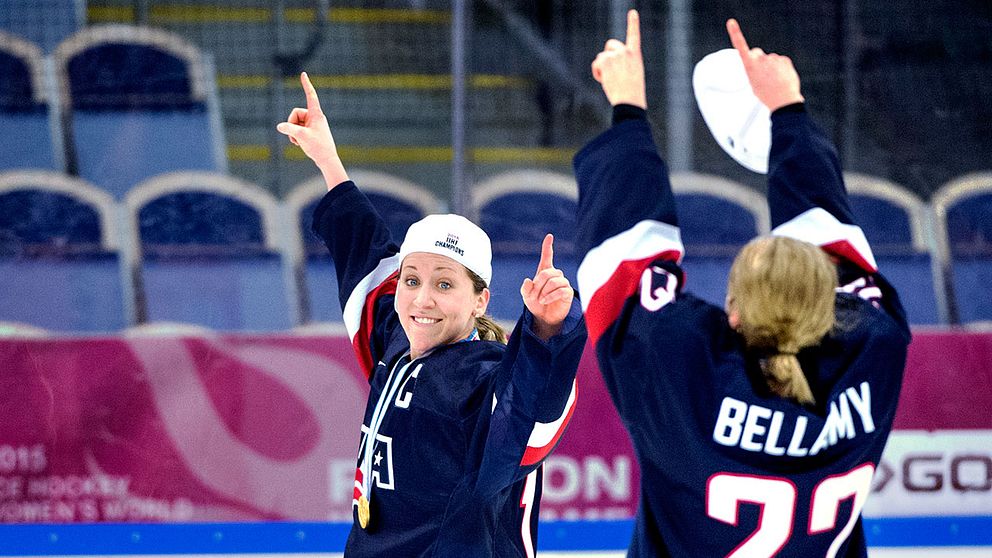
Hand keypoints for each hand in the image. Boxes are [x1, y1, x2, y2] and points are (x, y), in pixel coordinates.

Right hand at [276, 72, 348, 187]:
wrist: (327, 160)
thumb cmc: (318, 147)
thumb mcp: (301, 137)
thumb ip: (289, 129)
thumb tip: (279, 126)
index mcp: (316, 114)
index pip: (311, 95)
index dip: (306, 85)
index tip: (303, 74)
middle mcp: (315, 117)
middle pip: (295, 114)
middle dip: (292, 125)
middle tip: (296, 137)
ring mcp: (312, 124)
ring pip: (295, 123)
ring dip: (293, 133)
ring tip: (299, 142)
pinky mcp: (311, 132)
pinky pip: (298, 130)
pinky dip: (296, 137)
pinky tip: (300, 144)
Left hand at [521, 234, 573, 340]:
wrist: (544, 318)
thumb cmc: (536, 303)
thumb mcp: (526, 295)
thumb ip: (525, 288)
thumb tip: (529, 280)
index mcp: (544, 272)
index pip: (547, 256)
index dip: (547, 246)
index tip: (549, 236)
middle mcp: (555, 275)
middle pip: (547, 272)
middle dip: (538, 284)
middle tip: (534, 295)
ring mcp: (563, 283)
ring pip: (554, 281)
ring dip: (544, 291)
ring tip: (540, 299)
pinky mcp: (568, 292)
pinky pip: (560, 290)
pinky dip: (550, 296)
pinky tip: (545, 300)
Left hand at [591, 9, 646, 108]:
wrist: (629, 100)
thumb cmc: (632, 93)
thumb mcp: (632, 74)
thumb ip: (623, 64)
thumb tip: (610, 64)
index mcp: (635, 55)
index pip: (634, 36)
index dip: (633, 23)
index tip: (633, 12)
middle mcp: (626, 52)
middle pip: (610, 44)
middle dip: (607, 54)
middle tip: (610, 70)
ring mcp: (615, 55)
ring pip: (602, 57)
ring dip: (602, 67)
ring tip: (610, 80)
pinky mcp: (605, 60)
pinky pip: (596, 63)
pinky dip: (597, 72)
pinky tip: (604, 80)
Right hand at [727, 19, 803, 111]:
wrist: (783, 100)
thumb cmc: (766, 95)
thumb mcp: (754, 84)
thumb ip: (755, 70)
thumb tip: (762, 66)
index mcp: (749, 66)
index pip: (740, 46)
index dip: (735, 33)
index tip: (731, 23)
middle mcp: (760, 60)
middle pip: (757, 53)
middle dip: (758, 59)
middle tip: (762, 73)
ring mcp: (773, 59)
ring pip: (770, 60)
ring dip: (771, 67)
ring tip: (773, 80)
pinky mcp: (784, 60)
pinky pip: (781, 61)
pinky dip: (781, 68)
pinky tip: (781, 78)